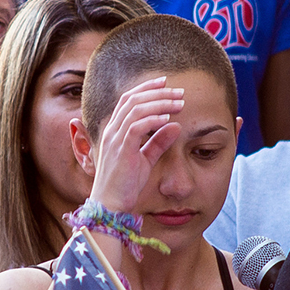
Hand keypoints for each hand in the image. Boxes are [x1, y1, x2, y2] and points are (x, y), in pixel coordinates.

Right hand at [88, 76, 183, 212]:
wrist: (111, 205)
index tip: (166, 83)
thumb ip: (158, 142)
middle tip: (179, 91)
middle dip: (157, 92)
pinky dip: (152, 119)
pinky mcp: (121, 150)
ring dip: (159, 103)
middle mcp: (112, 130)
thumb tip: (176, 125)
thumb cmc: (125, 185)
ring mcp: (114, 139)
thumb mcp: (145, 160)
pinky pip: (136, 127)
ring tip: (178, 103)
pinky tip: (168, 119)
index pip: (128, 99)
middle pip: (133, 99)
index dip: (146, 88)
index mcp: (115, 130)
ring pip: (135, 109)